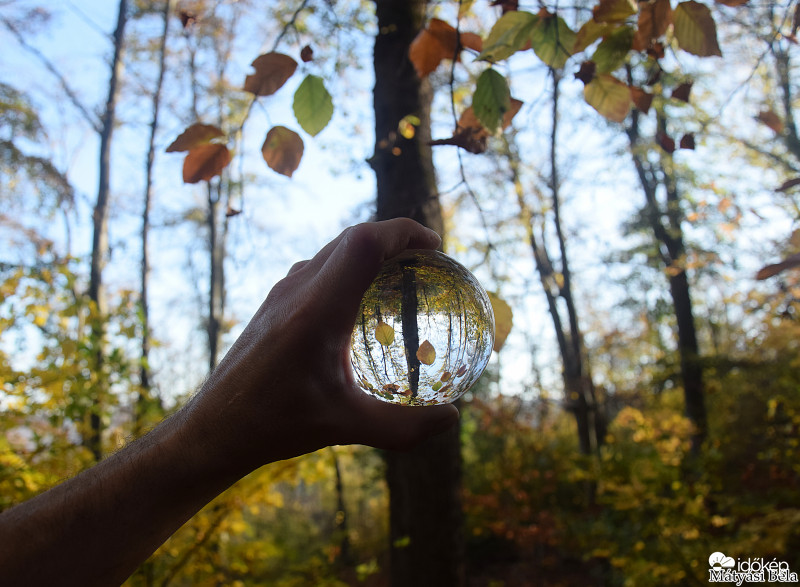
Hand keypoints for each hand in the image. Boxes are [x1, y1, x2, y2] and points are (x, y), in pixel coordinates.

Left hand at [186, 218, 459, 474]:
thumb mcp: (346, 426)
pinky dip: (347, 270)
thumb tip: (451, 419)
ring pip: (332, 252)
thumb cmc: (274, 424)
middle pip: (351, 239)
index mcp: (317, 310)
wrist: (213, 427)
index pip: (364, 243)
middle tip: (426, 259)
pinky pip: (318, 270)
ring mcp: (281, 294)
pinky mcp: (273, 305)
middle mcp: (297, 291)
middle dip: (393, 237)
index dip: (403, 232)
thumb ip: (403, 427)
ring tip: (398, 276)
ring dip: (367, 251)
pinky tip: (358, 306)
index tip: (434, 245)